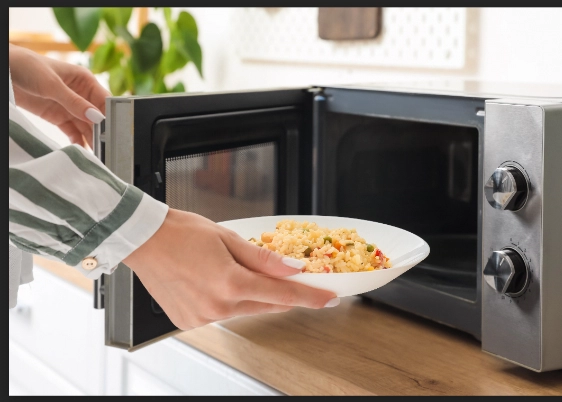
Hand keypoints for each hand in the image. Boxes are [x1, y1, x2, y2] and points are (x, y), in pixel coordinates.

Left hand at [9, 44, 110, 146]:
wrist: (3, 70)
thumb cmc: (27, 66)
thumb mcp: (52, 84)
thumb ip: (74, 102)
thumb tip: (96, 118)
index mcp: (85, 81)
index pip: (104, 101)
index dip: (110, 117)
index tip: (113, 133)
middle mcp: (81, 95)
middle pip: (97, 117)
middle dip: (102, 132)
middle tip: (107, 149)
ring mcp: (70, 107)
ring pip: (86, 126)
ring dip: (91, 139)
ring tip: (98, 154)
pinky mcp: (58, 117)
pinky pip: (72, 131)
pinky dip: (77, 141)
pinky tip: (82, 150)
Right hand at [123, 209, 339, 330]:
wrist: (144, 239)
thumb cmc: (181, 232)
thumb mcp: (228, 237)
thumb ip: (263, 258)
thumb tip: (292, 269)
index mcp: (229, 283)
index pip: (282, 294)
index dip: (309, 296)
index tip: (328, 298)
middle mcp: (216, 306)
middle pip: (264, 304)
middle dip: (279, 292)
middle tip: (288, 278)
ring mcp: (202, 317)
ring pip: (244, 309)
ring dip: (251, 294)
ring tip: (234, 270)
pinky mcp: (189, 321)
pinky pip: (222, 314)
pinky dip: (229, 301)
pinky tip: (218, 282)